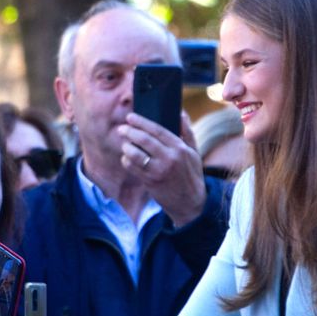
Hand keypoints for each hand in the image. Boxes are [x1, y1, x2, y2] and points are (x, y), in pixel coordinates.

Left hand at [118, 112, 205, 227]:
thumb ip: (187, 132)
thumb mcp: (194, 152)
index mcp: (180, 148)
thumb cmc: (191, 174)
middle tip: (121, 129)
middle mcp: (169, 158)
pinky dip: (126, 160)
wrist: (190, 202)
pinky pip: (132, 167)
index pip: (157, 130)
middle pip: (144, 140)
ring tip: (124, 144)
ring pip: (135, 154)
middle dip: (129, 132)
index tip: (130, 117)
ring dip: (126, 147)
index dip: (141, 122)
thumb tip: (181, 113)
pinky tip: (126, 158)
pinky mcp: (150, 182)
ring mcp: (158, 171)